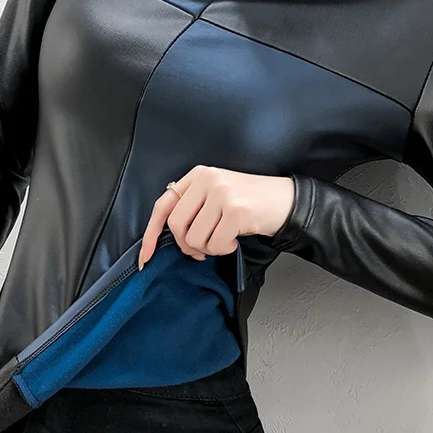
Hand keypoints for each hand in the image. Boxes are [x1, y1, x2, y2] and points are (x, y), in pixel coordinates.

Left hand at [138, 165, 294, 268]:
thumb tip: (166, 237)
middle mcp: (208, 180)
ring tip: (224, 240)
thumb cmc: (249, 202)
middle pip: (176, 225)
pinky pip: (216, 244)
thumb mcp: (215, 195)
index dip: (151, 233)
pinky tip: (235, 241)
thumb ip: (192, 207)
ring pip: (195, 238)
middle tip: (202, 249)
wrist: (286, 200)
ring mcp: (222, 194)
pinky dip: (224, 250)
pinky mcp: (236, 211)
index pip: (164, 205)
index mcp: (198, 175)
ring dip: (209, 248)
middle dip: (187, 245)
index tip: (145, 257)